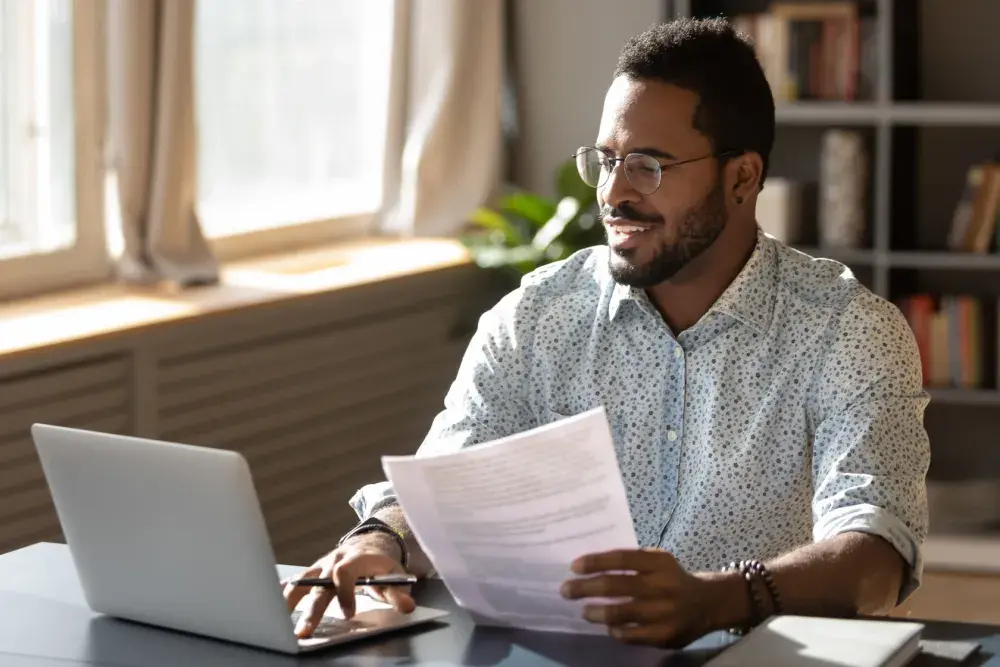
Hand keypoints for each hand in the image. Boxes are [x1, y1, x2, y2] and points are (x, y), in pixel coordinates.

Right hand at [282, 534, 414, 637]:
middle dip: (313, 609)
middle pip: (321, 584)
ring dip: (291, 603)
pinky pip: (296, 582)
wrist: (369, 546)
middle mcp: (335, 560)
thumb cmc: (381, 567)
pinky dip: (285, 593)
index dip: (345, 592)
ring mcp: (321, 566)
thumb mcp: (395, 577)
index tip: (348, 614)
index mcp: (357, 559)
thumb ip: (398, 594)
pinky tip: (272, 606)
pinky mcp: (313, 573)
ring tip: (279, 622)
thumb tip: (407, 607)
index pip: (346, 572)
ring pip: (303, 582)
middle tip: (305, 631)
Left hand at [560, 548, 713, 647]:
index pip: (621, 558)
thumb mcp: (658, 561)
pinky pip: (629, 635)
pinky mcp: (664, 635)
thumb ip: (631, 562)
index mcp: (659, 562)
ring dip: (594, 611)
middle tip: (566, 590)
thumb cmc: (672, 578)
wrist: (708, 604)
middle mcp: (662, 586)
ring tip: (583, 611)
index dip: (594, 562)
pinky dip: (614, 630)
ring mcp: (663, 613)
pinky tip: (608, 625)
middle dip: (584, 588)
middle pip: (614, 586)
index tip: (574, 567)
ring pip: (618, 613)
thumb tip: (589, 567)